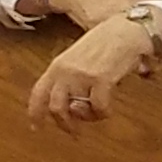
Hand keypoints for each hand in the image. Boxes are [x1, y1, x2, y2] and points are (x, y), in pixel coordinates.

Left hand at [28, 14, 161, 131]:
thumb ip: (71, 80)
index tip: (36, 127)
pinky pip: (99, 109)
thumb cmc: (105, 44)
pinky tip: (109, 108)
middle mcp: (65, 71)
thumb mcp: (78, 59)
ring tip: (97, 112)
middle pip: (55, 107)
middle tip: (75, 132)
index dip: (35, 112)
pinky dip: (104, 114)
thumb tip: (73, 108)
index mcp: (57, 66)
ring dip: (88, 118)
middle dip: (65, 124)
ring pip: (77, 111)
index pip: (38, 92)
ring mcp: (81, 75)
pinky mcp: (100, 79)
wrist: (125, 30)